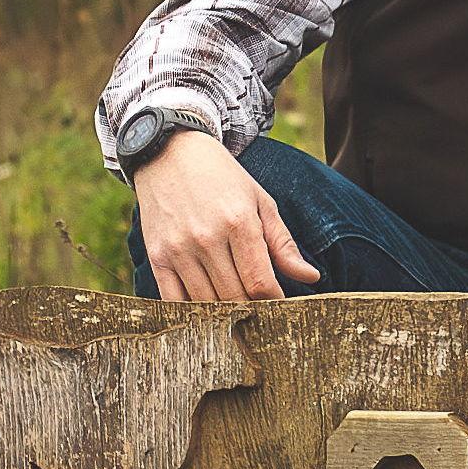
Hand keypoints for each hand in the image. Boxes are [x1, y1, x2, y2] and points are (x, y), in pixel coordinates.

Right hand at [133, 129, 320, 303]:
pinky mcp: (156, 256)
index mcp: (239, 222)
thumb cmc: (223, 178)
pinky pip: (174, 301)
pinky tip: (207, 312)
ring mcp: (178, 249)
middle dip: (252, 310)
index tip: (279, 306)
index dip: (274, 303)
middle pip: (235, 297)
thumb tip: (311, 277)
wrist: (170, 153)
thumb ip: (283, 244)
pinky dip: (192, 313)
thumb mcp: (261, 202)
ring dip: (224, 314)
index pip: (260, 283)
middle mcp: (206, 238)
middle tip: (261, 313)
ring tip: (237, 313)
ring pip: (207, 304)